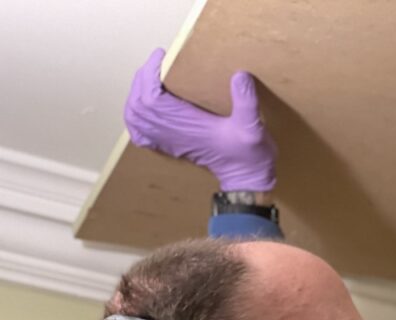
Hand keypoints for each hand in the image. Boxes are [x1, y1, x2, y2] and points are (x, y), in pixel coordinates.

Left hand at [124, 48, 276, 191]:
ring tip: (149, 80)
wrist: (246, 180)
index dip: (151, 73)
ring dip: (136, 95)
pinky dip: (136, 118)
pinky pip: (141, 133)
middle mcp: (172, 134)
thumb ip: (246, 102)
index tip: (162, 57)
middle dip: (143, 79)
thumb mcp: (253, 127)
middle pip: (138, 103)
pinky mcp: (171, 147)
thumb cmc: (249, 156)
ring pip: (136, 117)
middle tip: (157, 64)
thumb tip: (239, 75)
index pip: (152, 96)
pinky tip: (143, 110)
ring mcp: (169, 142)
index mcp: (187, 126)